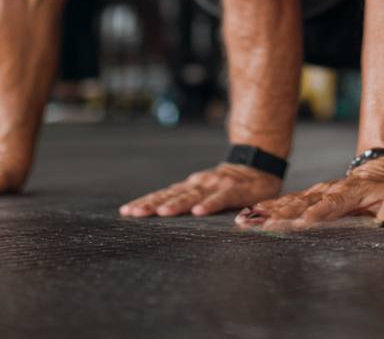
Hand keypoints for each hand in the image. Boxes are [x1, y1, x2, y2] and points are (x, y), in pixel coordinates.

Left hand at [119, 163, 281, 217]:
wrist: (257, 169)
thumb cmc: (227, 187)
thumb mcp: (204, 195)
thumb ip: (187, 203)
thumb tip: (159, 215)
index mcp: (190, 187)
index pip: (163, 195)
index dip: (146, 202)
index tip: (126, 211)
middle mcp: (199, 184)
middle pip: (172, 195)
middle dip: (153, 204)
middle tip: (135, 213)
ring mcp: (215, 186)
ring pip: (193, 196)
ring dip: (177, 204)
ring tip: (162, 212)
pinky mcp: (233, 190)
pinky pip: (220, 199)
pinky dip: (209, 205)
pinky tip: (198, 211)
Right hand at [234, 159, 383, 230]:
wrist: (370, 174)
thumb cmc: (381, 190)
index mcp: (344, 193)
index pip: (328, 205)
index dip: (315, 214)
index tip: (301, 223)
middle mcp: (324, 191)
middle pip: (300, 203)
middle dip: (280, 214)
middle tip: (261, 224)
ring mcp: (313, 192)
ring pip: (287, 201)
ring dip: (266, 211)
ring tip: (246, 219)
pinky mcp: (305, 196)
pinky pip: (283, 201)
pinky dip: (265, 208)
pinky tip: (248, 216)